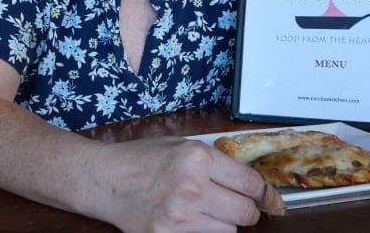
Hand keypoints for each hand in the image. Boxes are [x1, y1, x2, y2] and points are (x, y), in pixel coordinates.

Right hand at [91, 136, 282, 231]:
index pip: (251, 184)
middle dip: (245, 210)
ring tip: (205, 212)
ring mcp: (179, 216)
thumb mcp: (181, 145)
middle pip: (245, 213)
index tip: (266, 198)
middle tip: (234, 206)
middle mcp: (192, 187)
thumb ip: (216, 162)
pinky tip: (191, 223)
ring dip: (223, 224)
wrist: (104, 179)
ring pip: (228, 232)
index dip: (263, 193)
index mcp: (198, 158)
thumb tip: (252, 183)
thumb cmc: (142, 159)